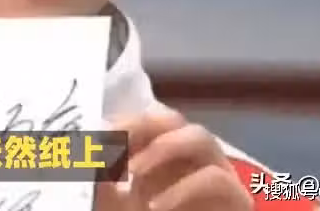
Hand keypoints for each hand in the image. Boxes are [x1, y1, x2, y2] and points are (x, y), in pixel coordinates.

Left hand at [95, 106, 252, 210]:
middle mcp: (189, 157)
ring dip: (163, 149)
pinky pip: (217, 179)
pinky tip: (155, 207)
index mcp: (158, 152)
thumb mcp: (109, 203)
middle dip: (139, 127)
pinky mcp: (237, 200)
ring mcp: (217, 174)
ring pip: (200, 137)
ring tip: (133, 174)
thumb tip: (82, 148)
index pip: (143, 118)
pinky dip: (182, 188)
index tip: (96, 134)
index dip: (121, 120)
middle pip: (171, 119)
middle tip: (112, 146)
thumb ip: (97, 176)